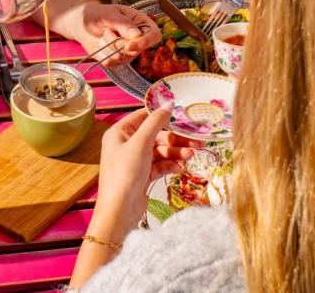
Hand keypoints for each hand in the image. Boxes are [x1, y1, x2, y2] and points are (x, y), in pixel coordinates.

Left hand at [71, 1, 161, 66]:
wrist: (85, 23)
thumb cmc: (99, 14)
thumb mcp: (110, 14)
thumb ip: (123, 24)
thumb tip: (136, 36)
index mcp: (142, 23)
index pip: (154, 36)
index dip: (145, 42)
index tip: (129, 45)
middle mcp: (138, 39)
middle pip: (135, 50)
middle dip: (117, 43)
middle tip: (107, 29)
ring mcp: (128, 52)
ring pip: (121, 57)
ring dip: (107, 46)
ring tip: (104, 34)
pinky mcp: (117, 61)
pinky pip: (110, 62)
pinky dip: (102, 53)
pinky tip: (101, 43)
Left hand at [95, 106, 203, 234]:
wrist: (119, 210)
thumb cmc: (125, 173)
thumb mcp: (141, 143)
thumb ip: (156, 122)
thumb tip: (169, 103)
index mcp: (119, 133)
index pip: (143, 117)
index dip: (162, 116)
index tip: (182, 116)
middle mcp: (125, 145)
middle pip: (155, 136)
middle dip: (175, 139)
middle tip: (195, 142)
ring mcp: (134, 161)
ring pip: (159, 151)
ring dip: (175, 153)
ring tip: (191, 156)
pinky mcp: (142, 175)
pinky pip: (159, 165)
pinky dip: (169, 165)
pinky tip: (179, 168)